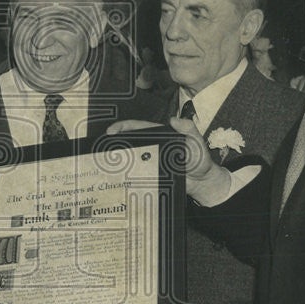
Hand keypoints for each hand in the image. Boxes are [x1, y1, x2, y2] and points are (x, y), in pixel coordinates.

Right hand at [108, 117, 231, 202]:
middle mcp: (153, 147)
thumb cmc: (200, 160)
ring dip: (117, 157)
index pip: (139, 128)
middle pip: (130, 142)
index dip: (124, 127)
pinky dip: (125, 172)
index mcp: (161, 135)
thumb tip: (175, 120)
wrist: (202, 183)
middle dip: (114, 142)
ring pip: (130, 157)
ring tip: (105, 160)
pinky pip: (136, 172)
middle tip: (102, 147)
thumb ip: (189, 130)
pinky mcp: (150, 175)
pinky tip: (117, 175)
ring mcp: (150, 161)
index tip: (112, 131)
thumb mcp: (197, 141)